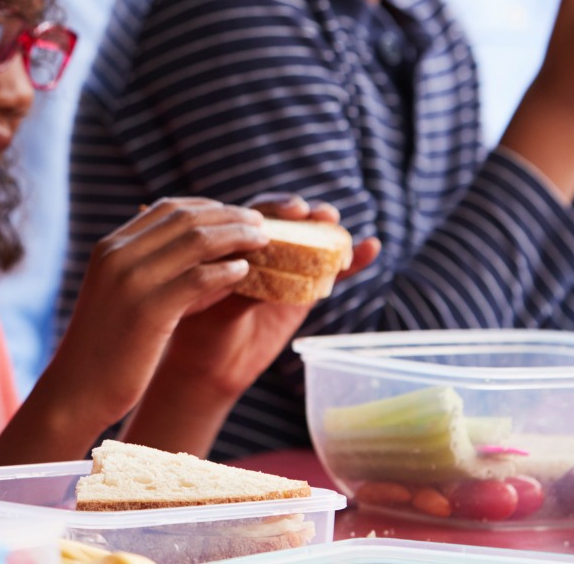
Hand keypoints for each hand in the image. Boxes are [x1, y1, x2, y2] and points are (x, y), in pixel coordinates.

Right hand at [48, 198, 278, 429]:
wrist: (78, 389)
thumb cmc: (108, 347)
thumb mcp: (125, 296)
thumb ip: (157, 270)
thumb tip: (217, 255)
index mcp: (111, 247)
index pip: (168, 208)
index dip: (209, 207)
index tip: (235, 215)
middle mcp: (118, 255)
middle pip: (186, 218)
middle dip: (229, 216)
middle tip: (260, 223)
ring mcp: (131, 281)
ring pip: (196, 241)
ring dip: (236, 237)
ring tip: (262, 242)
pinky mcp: (147, 310)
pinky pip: (197, 278)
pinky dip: (226, 271)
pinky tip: (244, 274)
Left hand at [154, 196, 379, 401]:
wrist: (212, 365)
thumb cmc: (202, 328)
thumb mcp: (216, 302)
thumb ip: (238, 283)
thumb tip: (251, 267)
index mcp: (233, 245)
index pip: (256, 215)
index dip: (274, 208)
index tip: (290, 210)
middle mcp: (262, 252)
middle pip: (288, 223)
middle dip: (303, 214)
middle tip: (315, 214)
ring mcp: (287, 271)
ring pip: (312, 244)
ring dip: (328, 230)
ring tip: (335, 224)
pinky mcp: (306, 293)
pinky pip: (332, 275)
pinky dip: (352, 262)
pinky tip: (371, 247)